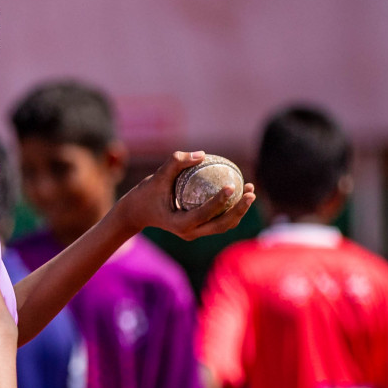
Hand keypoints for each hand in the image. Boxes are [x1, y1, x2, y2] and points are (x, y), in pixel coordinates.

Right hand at [115, 151, 255, 240]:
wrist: (137, 213)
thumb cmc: (146, 194)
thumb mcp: (157, 177)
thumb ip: (176, 162)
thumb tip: (202, 154)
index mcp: (179, 224)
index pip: (204, 214)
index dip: (219, 202)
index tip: (232, 185)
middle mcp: (190, 233)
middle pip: (221, 225)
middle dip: (239, 210)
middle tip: (250, 192)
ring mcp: (195, 233)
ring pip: (224, 226)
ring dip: (239, 211)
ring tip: (250, 191)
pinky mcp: (199, 229)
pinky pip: (220, 220)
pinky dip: (231, 209)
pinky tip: (239, 192)